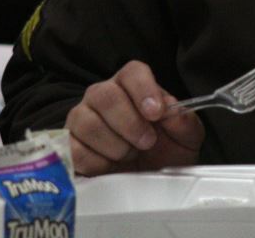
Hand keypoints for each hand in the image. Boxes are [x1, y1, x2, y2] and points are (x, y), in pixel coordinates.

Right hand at [64, 60, 203, 175]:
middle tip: (146, 142)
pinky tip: (110, 166)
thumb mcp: (186, 138)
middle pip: (106, 96)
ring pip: (88, 123)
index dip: (144, 90)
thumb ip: (184, 122)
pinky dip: (97, 162)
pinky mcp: (69, 144)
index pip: (132, 72)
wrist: (147, 180)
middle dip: (130, 124)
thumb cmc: (165, 151)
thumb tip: (174, 113)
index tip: (156, 113)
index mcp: (132, 85)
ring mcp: (81, 118)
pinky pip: (74, 149)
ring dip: (115, 146)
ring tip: (129, 155)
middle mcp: (102, 95)